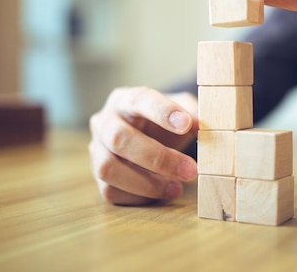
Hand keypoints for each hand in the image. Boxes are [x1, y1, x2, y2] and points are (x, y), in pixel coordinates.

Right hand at [89, 87, 197, 204]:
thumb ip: (192, 113)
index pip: (139, 100)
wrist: (147, 136)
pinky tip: (162, 193)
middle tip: (190, 170)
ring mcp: (96, 150)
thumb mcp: (181, 110)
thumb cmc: (164, 122)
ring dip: (146, 182)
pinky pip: (110, 190)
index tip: (186, 125)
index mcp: (125, 99)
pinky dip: (138, 196)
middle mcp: (104, 122)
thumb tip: (199, 125)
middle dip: (158, 158)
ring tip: (176, 188)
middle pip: (119, 138)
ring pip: (108, 168)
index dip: (162, 112)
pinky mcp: (98, 176)